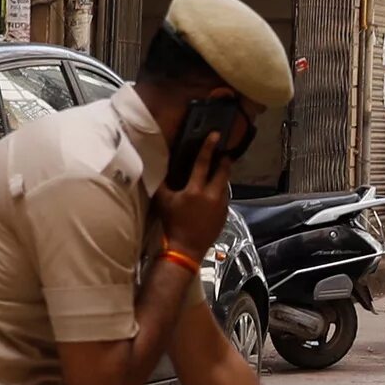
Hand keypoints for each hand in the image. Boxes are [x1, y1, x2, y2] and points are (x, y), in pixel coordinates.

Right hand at [154, 133, 231, 258]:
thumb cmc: (172, 224)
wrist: (185, 249)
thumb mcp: (163, 201)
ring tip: (220, 172)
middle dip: (224, 161)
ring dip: (223, 177)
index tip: (215, 135)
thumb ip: (162, 182)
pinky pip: (225, 199)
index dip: (208, 147)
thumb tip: (158, 166)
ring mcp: (221, 207)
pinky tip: (216, 193)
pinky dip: (221, 192)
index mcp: (196, 190)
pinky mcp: (225, 216)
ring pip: (225, 186)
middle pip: (222, 172)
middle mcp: (212, 196)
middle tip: (224, 153)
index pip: (203, 163)